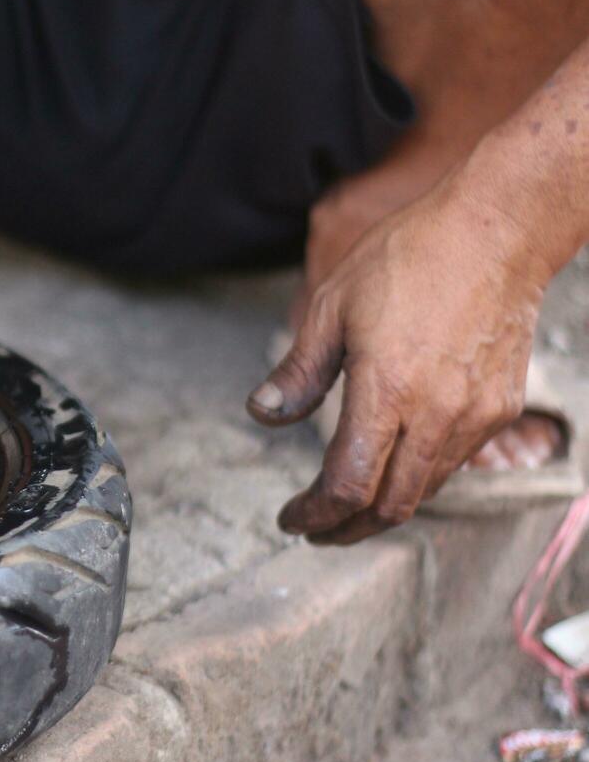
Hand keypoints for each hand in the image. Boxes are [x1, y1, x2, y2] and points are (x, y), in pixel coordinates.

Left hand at [248, 179, 546, 543]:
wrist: (496, 233)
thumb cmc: (406, 260)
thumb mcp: (332, 308)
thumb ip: (298, 372)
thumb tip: (262, 414)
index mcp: (387, 391)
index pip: (349, 485)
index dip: (315, 513)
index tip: (291, 520)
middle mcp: (437, 414)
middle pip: (389, 507)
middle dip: (345, 528)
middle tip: (314, 528)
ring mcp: (475, 415)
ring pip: (424, 491)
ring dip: (381, 508)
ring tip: (345, 505)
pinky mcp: (500, 407)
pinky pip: (454, 463)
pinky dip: (417, 479)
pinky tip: (391, 465)